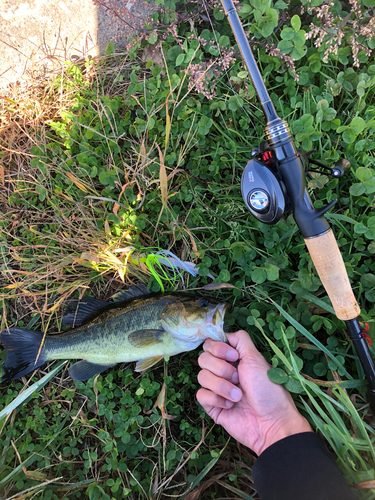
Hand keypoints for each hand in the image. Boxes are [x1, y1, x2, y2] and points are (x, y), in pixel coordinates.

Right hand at [196, 330, 311, 455]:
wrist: (270, 422)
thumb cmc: (267, 390)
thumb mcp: (256, 358)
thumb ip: (240, 340)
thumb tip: (223, 333)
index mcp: (232, 358)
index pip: (210, 344)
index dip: (218, 349)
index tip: (234, 358)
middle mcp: (222, 371)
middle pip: (202, 358)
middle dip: (221, 369)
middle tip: (238, 378)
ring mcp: (216, 388)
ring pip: (201, 376)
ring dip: (222, 386)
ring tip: (238, 396)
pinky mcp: (212, 406)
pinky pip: (201, 395)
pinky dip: (216, 399)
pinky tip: (230, 406)